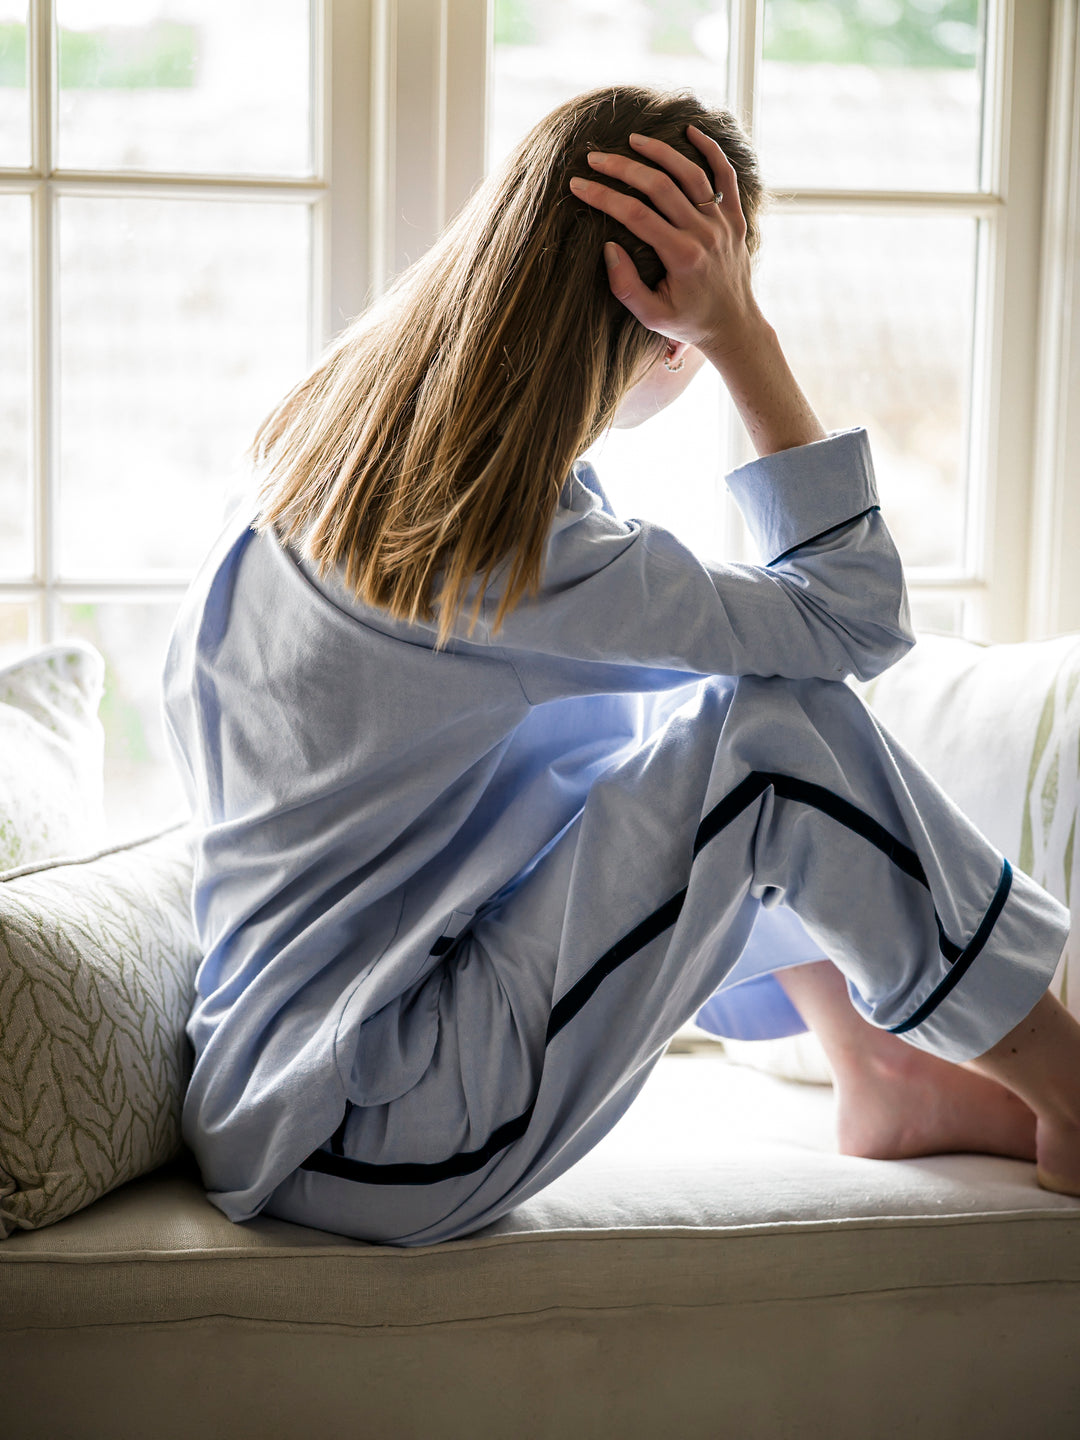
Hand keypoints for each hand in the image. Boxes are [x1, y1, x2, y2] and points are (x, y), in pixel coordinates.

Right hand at [568, 125, 764, 358]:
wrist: (734, 327)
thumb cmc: (688, 322)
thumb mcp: (651, 316)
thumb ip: (626, 286)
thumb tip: (609, 247)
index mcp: (682, 257)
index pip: (635, 215)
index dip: (603, 196)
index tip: (578, 185)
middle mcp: (704, 234)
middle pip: (659, 187)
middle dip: (622, 168)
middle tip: (596, 157)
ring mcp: (723, 223)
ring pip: (690, 174)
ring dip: (660, 152)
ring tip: (633, 140)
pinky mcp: (736, 218)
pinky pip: (726, 176)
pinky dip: (711, 150)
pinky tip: (690, 131)